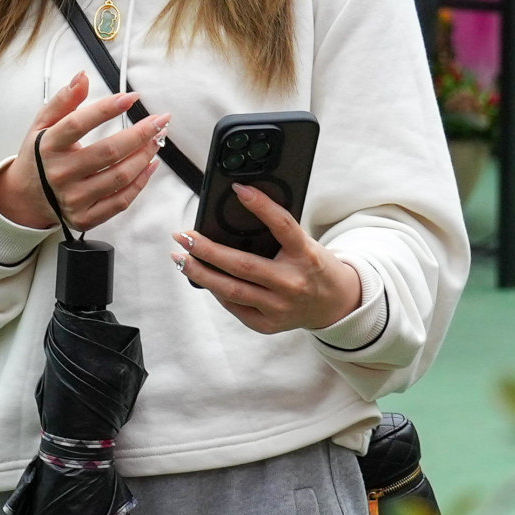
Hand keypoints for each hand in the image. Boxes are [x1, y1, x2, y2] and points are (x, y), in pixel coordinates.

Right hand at [0, 75, 168, 233]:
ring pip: (119, 177)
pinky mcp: (85, 217)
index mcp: (48, 146)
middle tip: (159, 121)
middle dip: (140, 134)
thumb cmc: (39, 155)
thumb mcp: (42, 124)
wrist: (26, 197)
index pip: (78, 124)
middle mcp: (60, 174)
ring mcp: (73, 199)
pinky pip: (121, 202)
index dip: (107, 109)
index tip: (131, 97)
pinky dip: (140, 182)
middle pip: (108, 152)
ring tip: (156, 140)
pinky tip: (150, 165)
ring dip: (144, 156)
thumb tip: (82, 76)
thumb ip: (64, 100)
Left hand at [172, 190, 366, 334]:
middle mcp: (293, 283)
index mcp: (306, 255)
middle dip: (206, 250)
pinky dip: (216, 290)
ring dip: (200, 273)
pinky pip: (234, 306)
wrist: (334, 305)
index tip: (238, 189)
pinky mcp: (269, 324)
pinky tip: (203, 278)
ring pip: (231, 290)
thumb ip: (278, 234)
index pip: (283, 225)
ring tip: (180, 259)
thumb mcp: (305, 244)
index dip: (261, 206)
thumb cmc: (313, 267)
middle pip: (242, 265)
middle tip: (183, 237)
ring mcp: (280, 307)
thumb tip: (235, 216)